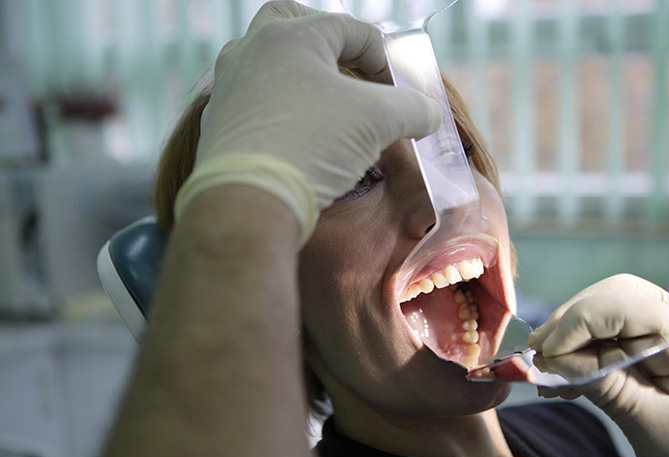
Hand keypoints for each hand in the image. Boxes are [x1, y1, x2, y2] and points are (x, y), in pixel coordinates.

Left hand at [178, 1, 440, 239]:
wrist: (248, 200)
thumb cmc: (312, 144)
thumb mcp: (379, 121)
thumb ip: (413, 110)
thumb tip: (428, 114)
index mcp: (291, 35)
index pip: (352, 29)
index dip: (386, 59)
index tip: (400, 94)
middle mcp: (252, 50)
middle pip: (294, 22)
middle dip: (329, 43)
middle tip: (351, 71)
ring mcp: (228, 85)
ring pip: (268, 61)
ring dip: (300, 76)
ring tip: (327, 105)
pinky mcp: (217, 122)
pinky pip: (253, 100)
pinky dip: (279, 107)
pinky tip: (298, 135)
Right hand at [528, 274, 668, 456]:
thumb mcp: (657, 429)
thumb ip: (609, 389)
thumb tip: (557, 360)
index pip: (627, 303)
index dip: (579, 321)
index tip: (547, 354)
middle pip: (616, 296)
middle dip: (571, 320)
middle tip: (537, 355)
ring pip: (613, 308)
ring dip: (575, 332)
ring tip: (547, 366)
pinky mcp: (663, 350)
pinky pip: (618, 333)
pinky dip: (587, 348)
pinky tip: (567, 374)